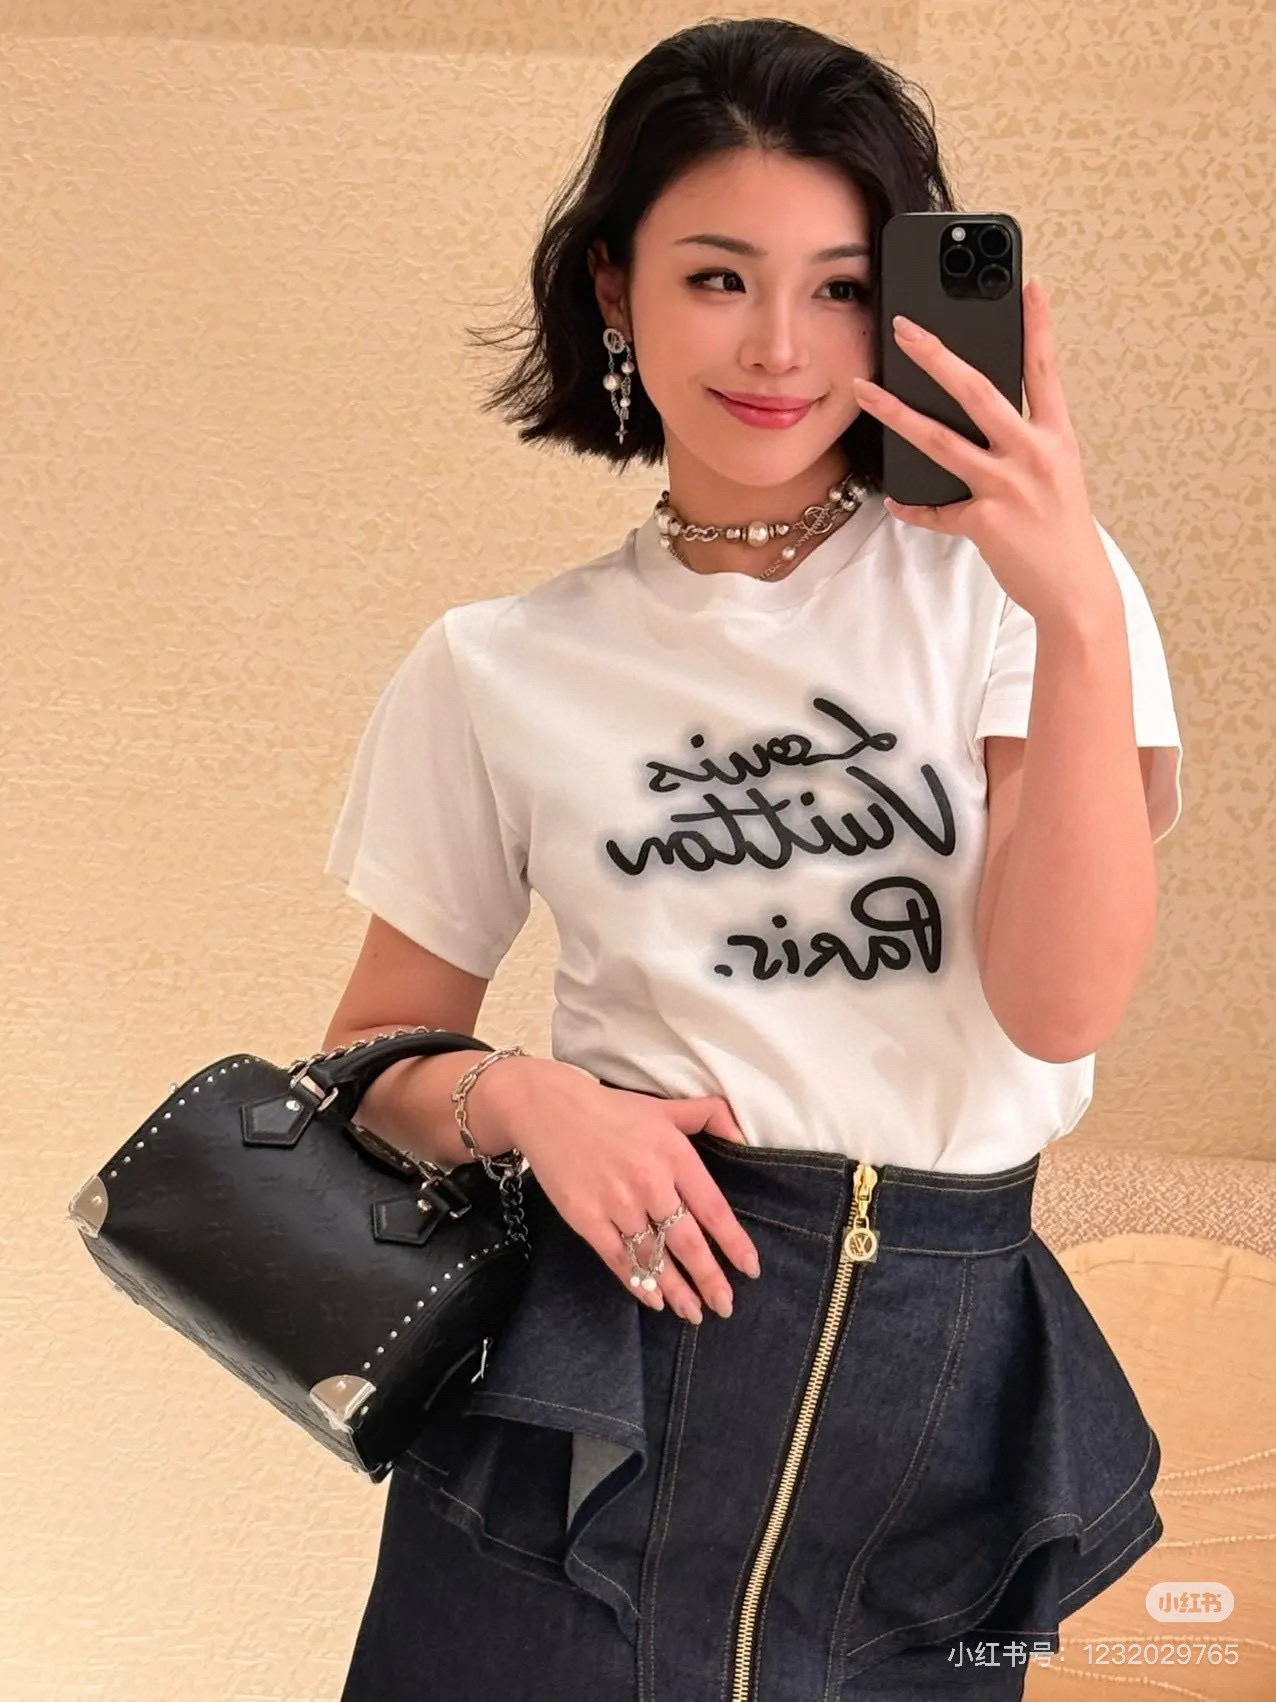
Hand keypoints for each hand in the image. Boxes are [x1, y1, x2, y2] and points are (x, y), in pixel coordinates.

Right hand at [481, 1057, 760, 1323]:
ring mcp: (616, 1202)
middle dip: (710, 1279)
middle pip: (688, 1242)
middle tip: (725, 1306)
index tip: (750, 1269)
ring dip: (677, 1290)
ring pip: (654, 1257)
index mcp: (674, 1154)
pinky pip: (618, 1258)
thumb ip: (709, 1115)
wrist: (547, 1109)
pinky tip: (655, 1300)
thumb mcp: (665, 1106)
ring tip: (694, 1312)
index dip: (734, 1243)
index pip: (713, 1208)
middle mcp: (649, 1181)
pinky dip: (639, 1282)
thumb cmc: (612, 1110)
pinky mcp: (586, 1217)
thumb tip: (743, 1135)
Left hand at [852, 276, 1117, 626]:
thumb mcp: (1057, 475)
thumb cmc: (1061, 532)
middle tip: (904, 328)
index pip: (1044, 369)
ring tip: (865, 390)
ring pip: (940, 439)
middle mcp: (1033, 453)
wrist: (1075, 590)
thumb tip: (985, 424)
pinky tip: (897, 500)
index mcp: (1055, 437)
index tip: (1030, 283)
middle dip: (936, 355)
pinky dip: (914, 505)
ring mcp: (1007, 485)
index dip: (1038, 324)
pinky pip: (935, 508)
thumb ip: (1025, 443)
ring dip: (897, 413)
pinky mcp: (985, 520)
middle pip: (978, 391)